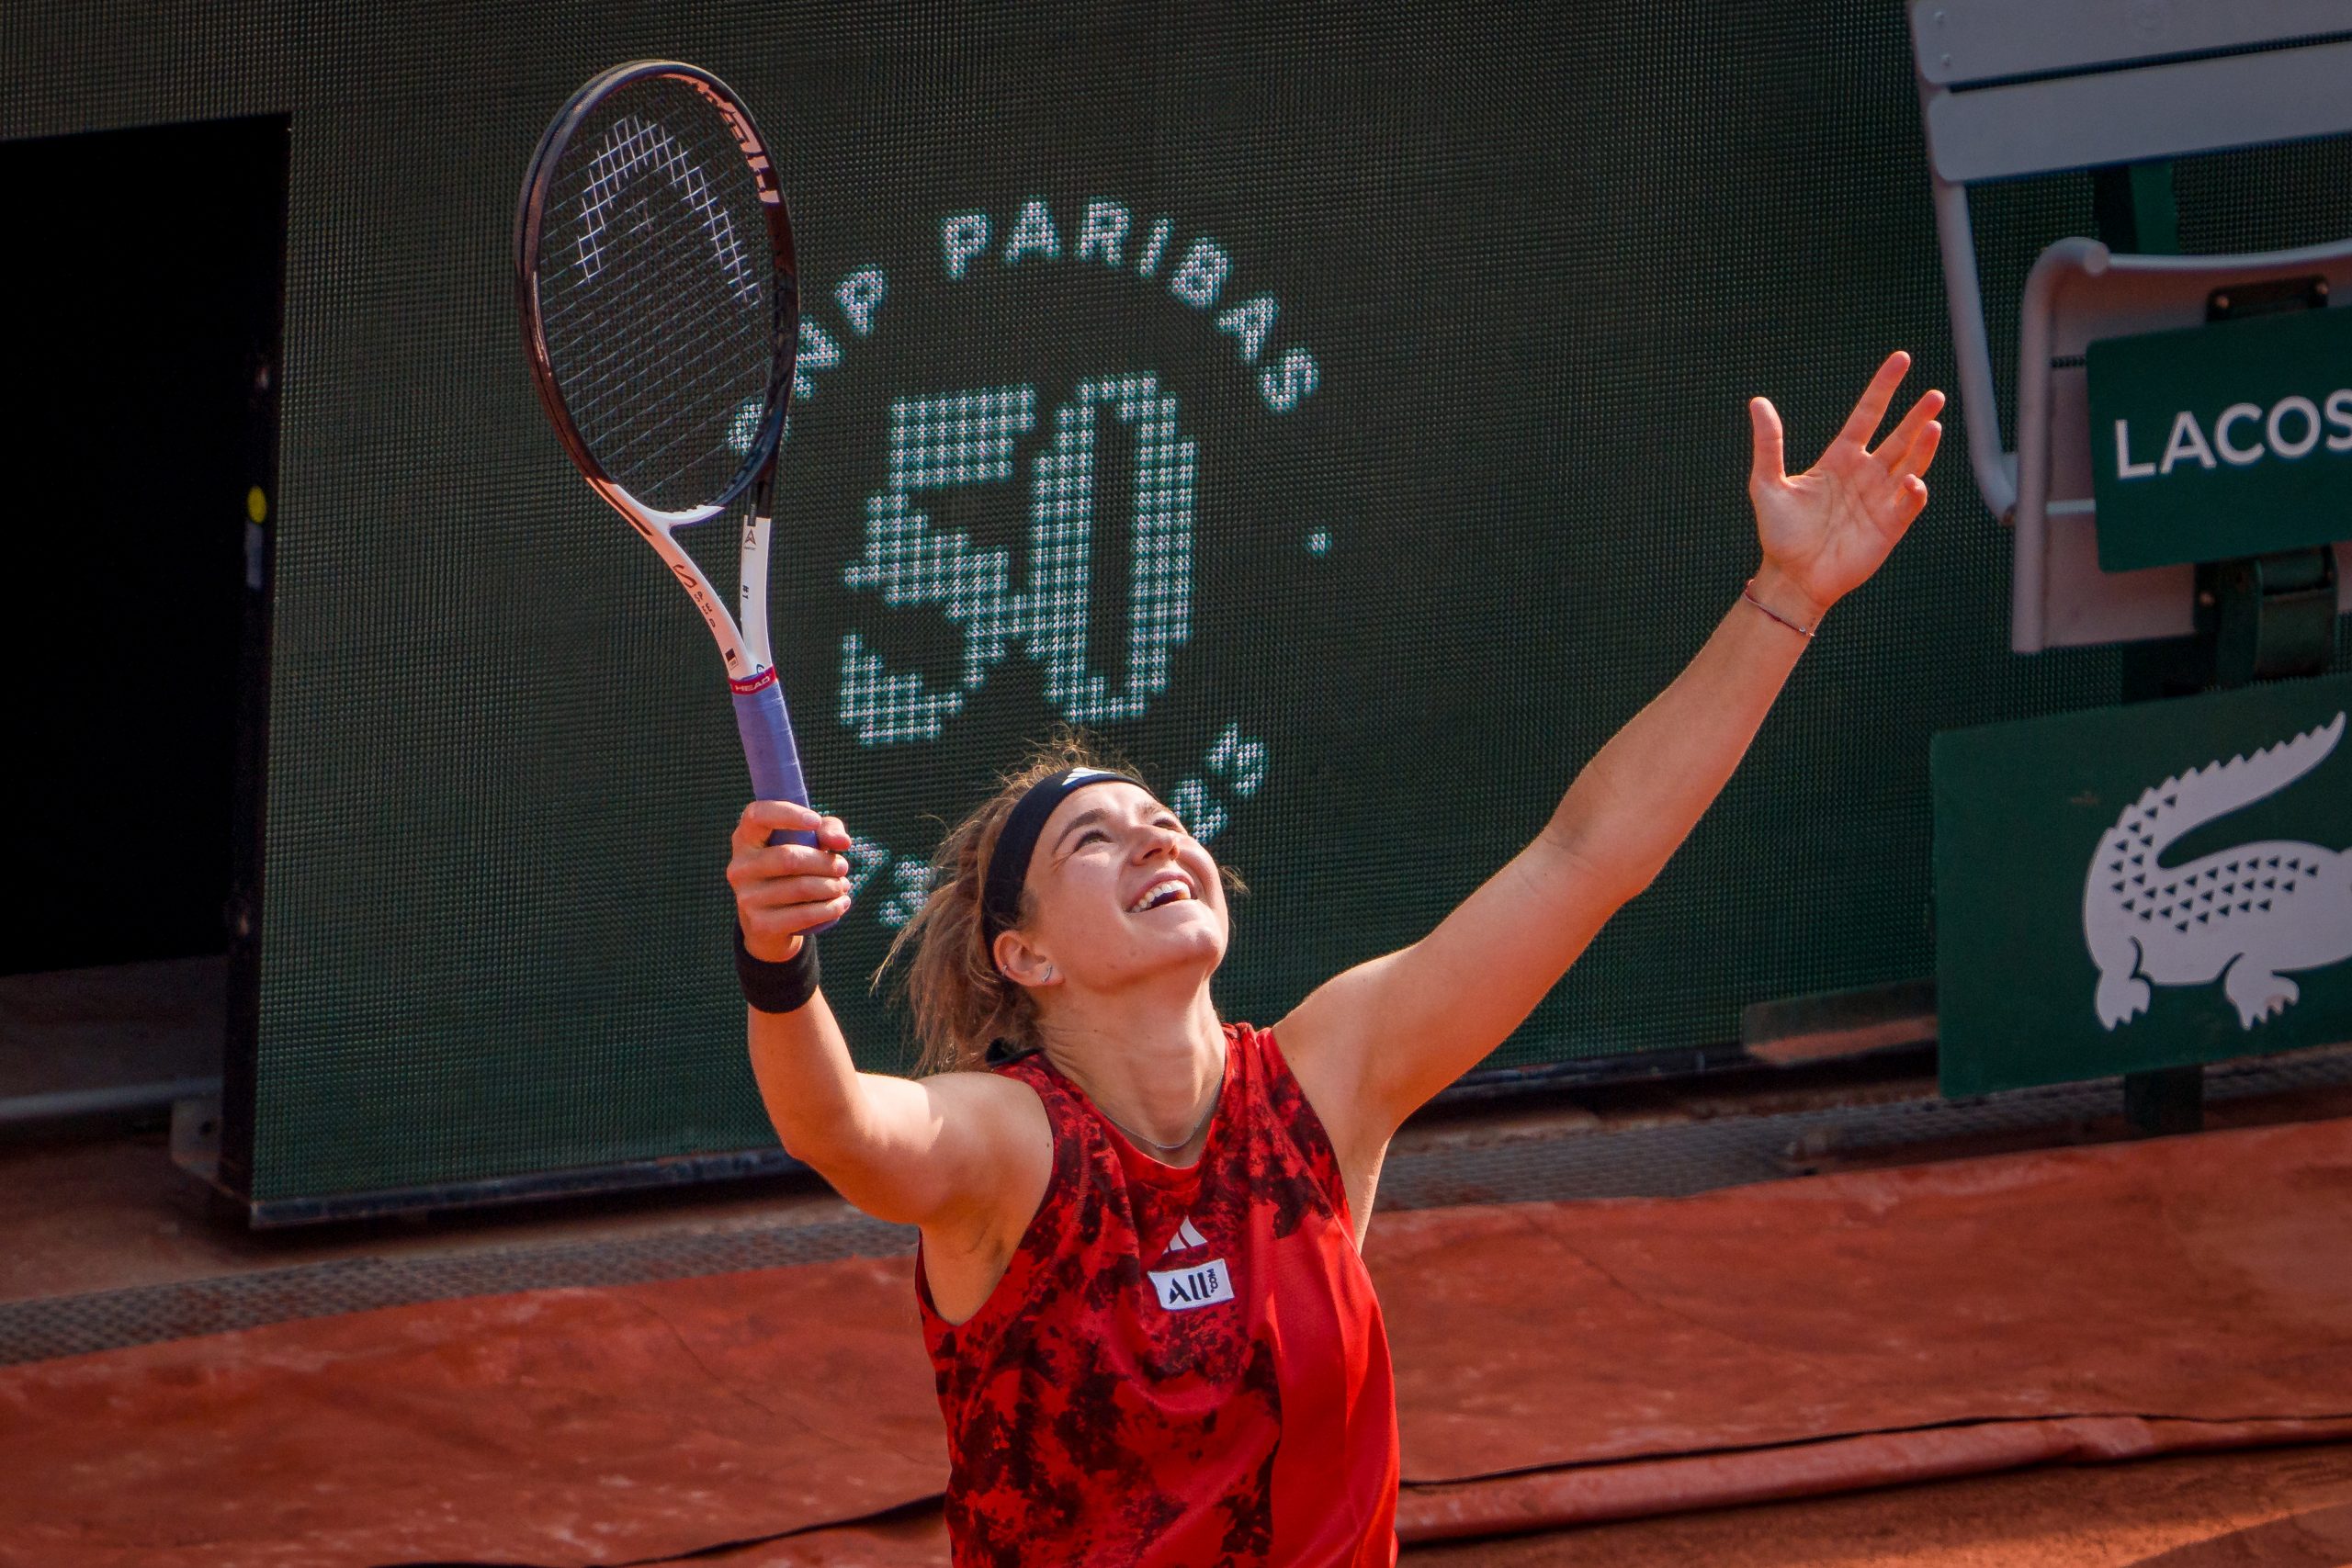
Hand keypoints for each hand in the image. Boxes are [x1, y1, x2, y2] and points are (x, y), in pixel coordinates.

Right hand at [727, 801, 853, 960]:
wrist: (770, 923)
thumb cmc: (792, 871)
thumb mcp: (809, 843)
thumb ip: (828, 831)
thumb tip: (842, 843)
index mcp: (745, 838)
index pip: (758, 815)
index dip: (788, 814)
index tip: (815, 821)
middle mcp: (740, 866)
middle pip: (789, 858)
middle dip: (824, 862)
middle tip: (842, 866)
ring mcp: (747, 897)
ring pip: (801, 888)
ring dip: (832, 886)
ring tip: (842, 886)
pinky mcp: (760, 924)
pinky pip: (804, 915)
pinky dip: (830, 909)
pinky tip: (841, 904)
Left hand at [1747, 351, 1942, 620]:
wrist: (1791, 577)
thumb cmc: (1780, 533)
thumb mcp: (1766, 484)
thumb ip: (1768, 443)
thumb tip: (1758, 403)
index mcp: (1839, 459)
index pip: (1867, 415)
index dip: (1884, 388)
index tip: (1902, 360)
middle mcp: (1865, 474)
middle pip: (1898, 437)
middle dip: (1917, 416)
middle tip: (1934, 394)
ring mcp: (1880, 499)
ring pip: (1910, 464)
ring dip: (1924, 446)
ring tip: (1934, 423)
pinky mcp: (1889, 526)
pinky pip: (1908, 503)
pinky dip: (1914, 491)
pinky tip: (1912, 479)